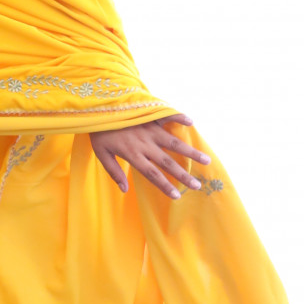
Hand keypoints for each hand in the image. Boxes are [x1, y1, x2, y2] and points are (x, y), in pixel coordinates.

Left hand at [91, 116, 209, 199]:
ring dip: (190, 152)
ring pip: (173, 142)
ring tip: (206, 160)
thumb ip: (114, 172)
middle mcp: (145, 143)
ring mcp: (149, 129)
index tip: (177, 196)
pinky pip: (167, 116)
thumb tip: (124, 190)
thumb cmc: (99, 132)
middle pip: (167, 162)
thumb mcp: (101, 154)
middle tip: (198, 185)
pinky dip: (179, 118)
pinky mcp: (150, 116)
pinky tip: (191, 122)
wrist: (96, 107)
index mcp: (133, 154)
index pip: (152, 174)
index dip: (165, 186)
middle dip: (183, 175)